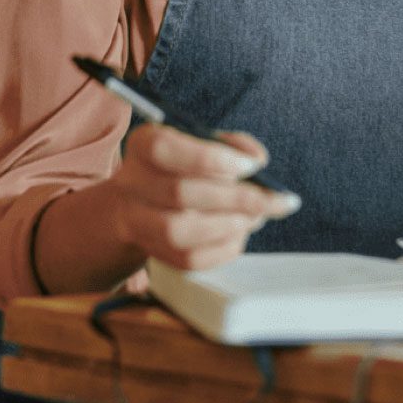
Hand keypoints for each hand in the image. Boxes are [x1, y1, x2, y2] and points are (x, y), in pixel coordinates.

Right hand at [110, 123, 301, 272]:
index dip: (211, 158)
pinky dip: (223, 248)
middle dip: (236, 198)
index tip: (252, 166)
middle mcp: (131, 182)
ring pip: (178, 231)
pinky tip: (239, 233)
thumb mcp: (203, 143)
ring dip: (227, 226)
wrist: (145, 200)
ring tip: (255, 218)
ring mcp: (135, 221)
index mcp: (143, 144)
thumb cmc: (184, 166)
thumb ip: (232, 146)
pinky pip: (186, 260)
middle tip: (272, 200)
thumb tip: (256, 161)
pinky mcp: (150, 251)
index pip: (164, 148)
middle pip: (180, 193)